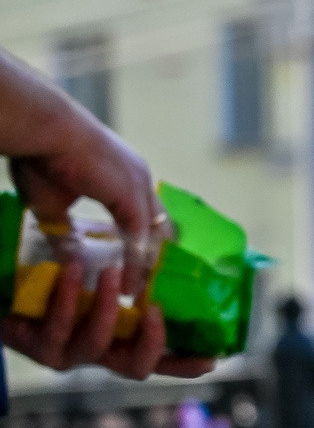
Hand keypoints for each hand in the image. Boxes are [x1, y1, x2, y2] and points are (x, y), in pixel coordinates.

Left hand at [0, 260, 213, 380]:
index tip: (212, 357)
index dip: (186, 364)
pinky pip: (59, 325)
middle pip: (135, 368)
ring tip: (112, 272)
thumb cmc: (57, 276)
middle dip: (151, 342)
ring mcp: (67, 354)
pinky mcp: (38, 346)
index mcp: (118, 341)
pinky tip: (75, 267)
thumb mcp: (101, 272)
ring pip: (96, 344)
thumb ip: (135, 269)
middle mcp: (97, 353)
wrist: (5, 284)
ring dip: (106, 307)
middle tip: (155, 309)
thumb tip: (173, 241)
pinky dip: (70, 295)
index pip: (159, 359)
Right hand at [8, 108, 162, 284]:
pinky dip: (135, 264)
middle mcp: (140, 179)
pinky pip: (139, 238)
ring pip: (153, 236)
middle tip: (145, 291)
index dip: (143, 244)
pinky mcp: (131, 196)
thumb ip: (66, 232)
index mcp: (126, 177)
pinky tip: (128, 287)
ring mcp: (140, 185)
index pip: (146, 216)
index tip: (137, 272)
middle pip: (158, 227)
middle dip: (153, 260)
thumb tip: (68, 260)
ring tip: (139, 296)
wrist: (42, 131)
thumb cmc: (42, 157)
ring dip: (147, 268)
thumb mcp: (53, 205)